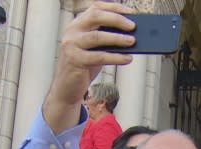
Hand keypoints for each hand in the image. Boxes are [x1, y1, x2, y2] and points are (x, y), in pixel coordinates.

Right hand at [44, 2, 134, 131]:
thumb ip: (107, 40)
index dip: (113, 7)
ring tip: (133, 41)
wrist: (67, 88)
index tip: (130, 11)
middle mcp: (72, 31)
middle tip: (133, 26)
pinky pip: (99, 56)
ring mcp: (71, 45)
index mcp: (77, 25)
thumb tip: (131, 35)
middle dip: (116, 19)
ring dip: (117, 38)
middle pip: (95, 17)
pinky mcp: (75, 60)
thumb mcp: (95, 49)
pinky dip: (116, 57)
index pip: (95, 8)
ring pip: (97, 36)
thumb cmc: (84, 66)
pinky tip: (128, 58)